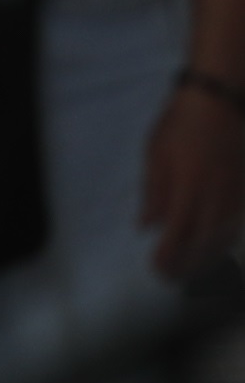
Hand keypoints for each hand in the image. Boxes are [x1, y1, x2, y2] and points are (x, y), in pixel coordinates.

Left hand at [141, 84, 244, 279]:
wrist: (218, 104)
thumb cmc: (180, 126)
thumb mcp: (155, 154)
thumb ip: (154, 192)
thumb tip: (147, 225)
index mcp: (189, 188)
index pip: (179, 232)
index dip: (170, 255)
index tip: (157, 268)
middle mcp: (215, 198)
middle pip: (204, 243)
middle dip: (187, 264)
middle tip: (170, 277)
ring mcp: (233, 197)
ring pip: (222, 238)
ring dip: (206, 258)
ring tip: (188, 270)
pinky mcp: (242, 193)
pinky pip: (233, 227)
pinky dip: (222, 243)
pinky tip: (212, 248)